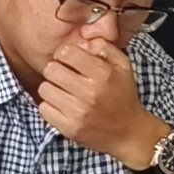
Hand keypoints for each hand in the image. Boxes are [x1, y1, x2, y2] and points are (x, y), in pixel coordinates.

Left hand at [36, 23, 159, 167]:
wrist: (129, 133)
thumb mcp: (123, 66)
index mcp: (103, 74)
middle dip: (56, 70)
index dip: (64, 54)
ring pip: (44, 88)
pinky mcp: (69, 128)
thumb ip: (105, 47)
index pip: (66, 53)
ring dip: (52, 88)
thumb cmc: (124, 97)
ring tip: (64, 92)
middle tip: (64, 76)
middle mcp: (89, 92)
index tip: (68, 60)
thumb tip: (84, 40)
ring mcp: (78, 112)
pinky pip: (44, 109)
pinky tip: (62, 106)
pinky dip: (50, 106)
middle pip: (51, 69)